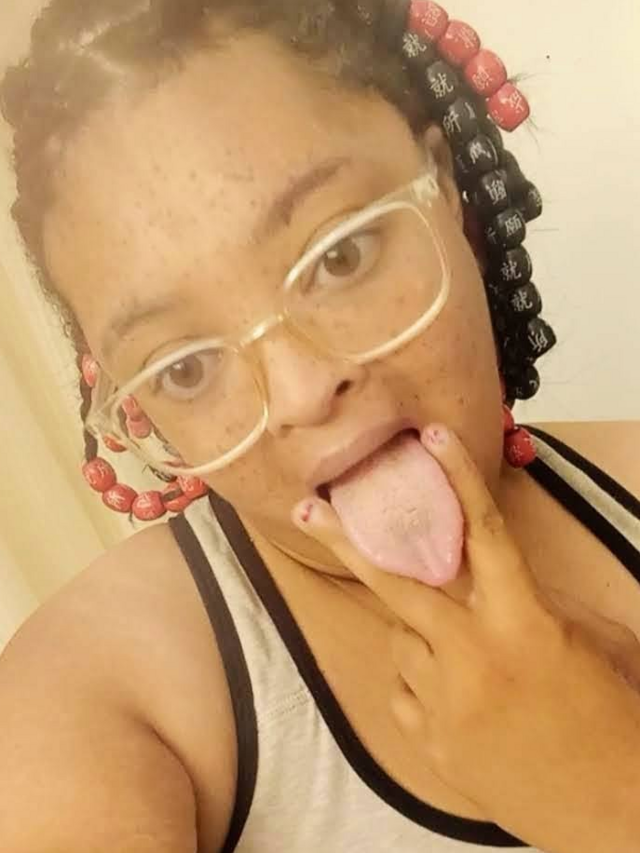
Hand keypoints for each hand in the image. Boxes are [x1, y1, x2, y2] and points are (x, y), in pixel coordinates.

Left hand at [293, 424, 639, 852]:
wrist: (615, 813)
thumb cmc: (617, 719)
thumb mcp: (592, 642)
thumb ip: (536, 601)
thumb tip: (490, 574)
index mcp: (523, 622)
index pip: (485, 532)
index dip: (457, 478)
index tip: (430, 438)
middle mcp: (472, 657)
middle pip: (396, 586)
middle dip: (346, 543)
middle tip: (307, 510)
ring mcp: (443, 704)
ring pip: (403, 641)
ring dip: (424, 636)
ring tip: (471, 661)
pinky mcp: (429, 744)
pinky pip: (404, 690)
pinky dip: (423, 683)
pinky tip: (462, 700)